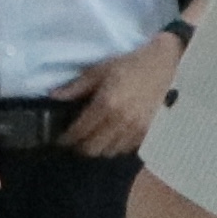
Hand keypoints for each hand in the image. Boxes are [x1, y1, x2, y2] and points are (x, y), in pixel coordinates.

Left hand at [57, 34, 183, 157]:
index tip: (60, 139)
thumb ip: (76, 87)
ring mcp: (136, 129)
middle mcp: (121, 121)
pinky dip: (115, 147)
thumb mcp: (99, 71)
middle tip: (74, 140)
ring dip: (98, 148)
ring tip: (92, 139)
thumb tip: (53, 97)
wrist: (163, 65)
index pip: (80, 131)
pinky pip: (126, 149)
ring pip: (109, 152)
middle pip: (93, 148)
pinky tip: (110, 138)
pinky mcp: (148, 132)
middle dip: (80, 147)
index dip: (67, 139)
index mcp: (106, 104)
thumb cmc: (129, 65)